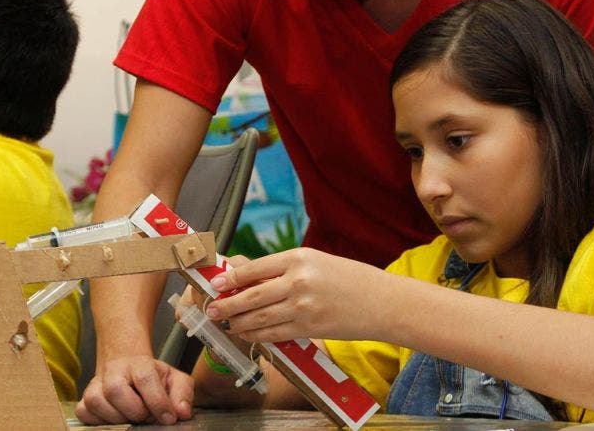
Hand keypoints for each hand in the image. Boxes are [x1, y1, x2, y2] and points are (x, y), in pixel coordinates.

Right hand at [75, 354, 193, 424]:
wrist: (128, 370)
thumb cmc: (153, 378)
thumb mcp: (175, 380)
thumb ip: (182, 394)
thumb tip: (182, 413)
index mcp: (140, 364)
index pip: (145, 379)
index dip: (157, 401)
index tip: (168, 418)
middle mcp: (114, 371)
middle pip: (115, 390)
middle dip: (135, 411)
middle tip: (147, 417)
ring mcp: (96, 385)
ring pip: (96, 402)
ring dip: (117, 418)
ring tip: (132, 418)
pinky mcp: (84, 399)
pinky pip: (84, 412)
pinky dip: (99, 421)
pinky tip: (116, 418)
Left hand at [204, 248, 384, 341]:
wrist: (382, 302)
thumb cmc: (349, 278)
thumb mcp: (316, 262)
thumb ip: (284, 269)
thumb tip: (247, 277)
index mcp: (298, 258)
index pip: (254, 268)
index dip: (230, 279)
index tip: (216, 285)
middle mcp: (298, 281)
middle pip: (251, 296)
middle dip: (227, 305)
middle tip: (211, 310)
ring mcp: (302, 307)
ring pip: (259, 318)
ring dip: (239, 323)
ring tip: (227, 323)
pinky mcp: (308, 328)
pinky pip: (274, 333)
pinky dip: (257, 335)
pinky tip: (248, 334)